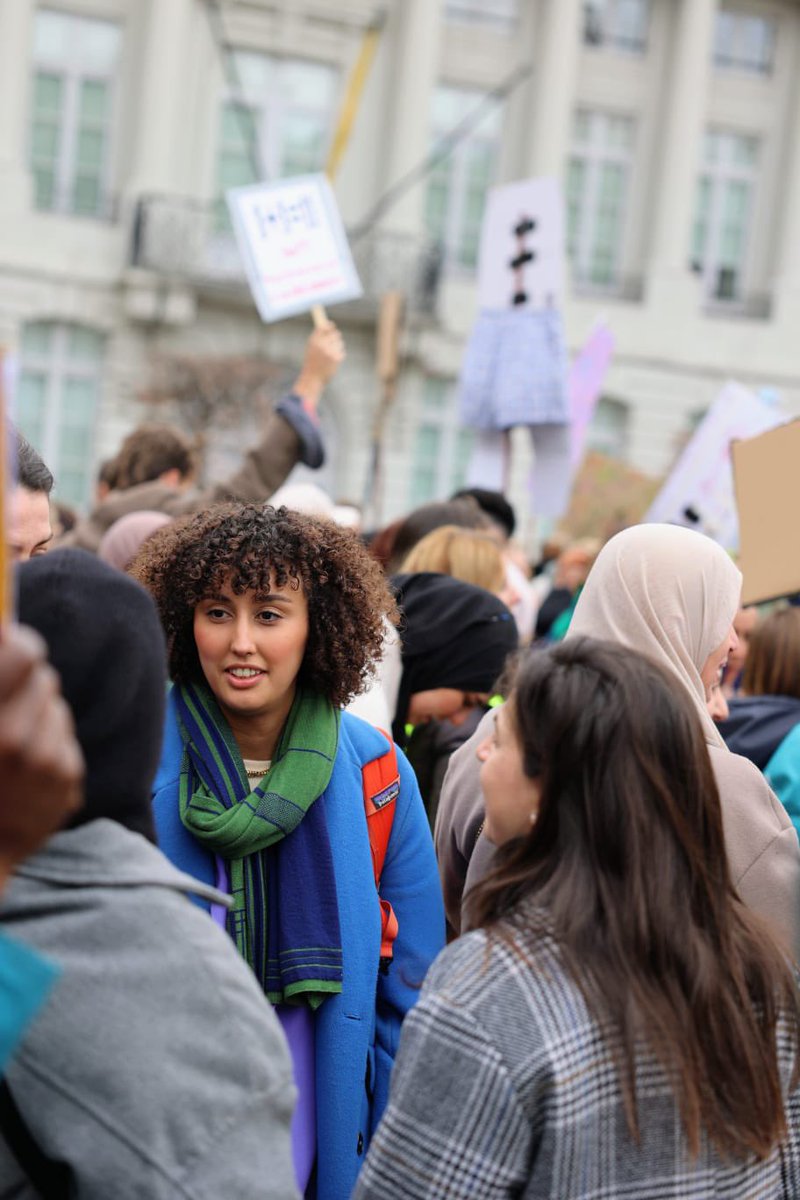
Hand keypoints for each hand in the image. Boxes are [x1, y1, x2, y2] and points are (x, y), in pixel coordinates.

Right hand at [0, 625, 83, 889]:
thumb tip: (8, 631)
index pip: (24, 653)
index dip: (18, 643)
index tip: (12, 639)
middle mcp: (17, 743)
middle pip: (44, 676)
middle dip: (25, 682)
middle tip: (4, 699)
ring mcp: (47, 765)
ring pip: (56, 705)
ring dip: (35, 713)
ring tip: (9, 742)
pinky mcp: (68, 781)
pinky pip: (64, 736)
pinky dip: (47, 743)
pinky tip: (23, 767)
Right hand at [292, 322, 345, 412]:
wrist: (313, 378)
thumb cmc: (311, 363)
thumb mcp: (311, 348)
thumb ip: (318, 337)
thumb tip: (328, 325)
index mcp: (314, 341)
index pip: (324, 327)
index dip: (329, 325)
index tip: (332, 325)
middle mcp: (323, 345)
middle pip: (335, 333)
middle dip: (335, 336)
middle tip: (333, 340)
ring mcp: (330, 351)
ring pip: (339, 342)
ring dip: (337, 346)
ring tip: (329, 355)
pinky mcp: (337, 358)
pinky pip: (341, 351)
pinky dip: (338, 354)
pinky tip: (332, 361)